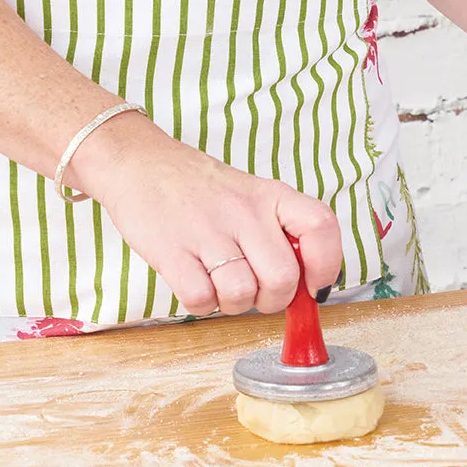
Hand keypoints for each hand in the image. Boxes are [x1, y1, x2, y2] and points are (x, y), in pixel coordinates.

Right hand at [71, 115, 342, 316]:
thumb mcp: (251, 195)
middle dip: (271, 300)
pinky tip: (195, 282)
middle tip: (254, 291)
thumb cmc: (201, 189)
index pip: (321, 227)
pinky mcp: (171, 251)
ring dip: (233, 303)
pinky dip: (201, 303)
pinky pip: (201, 300)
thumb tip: (306, 288)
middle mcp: (245, 211)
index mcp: (271, 195)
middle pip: (283, 279)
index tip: (314, 286)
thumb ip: (280, 232)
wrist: (139, 163)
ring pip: (243, 295)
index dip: (327, 266)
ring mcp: (207, 231)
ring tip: (219, 283)